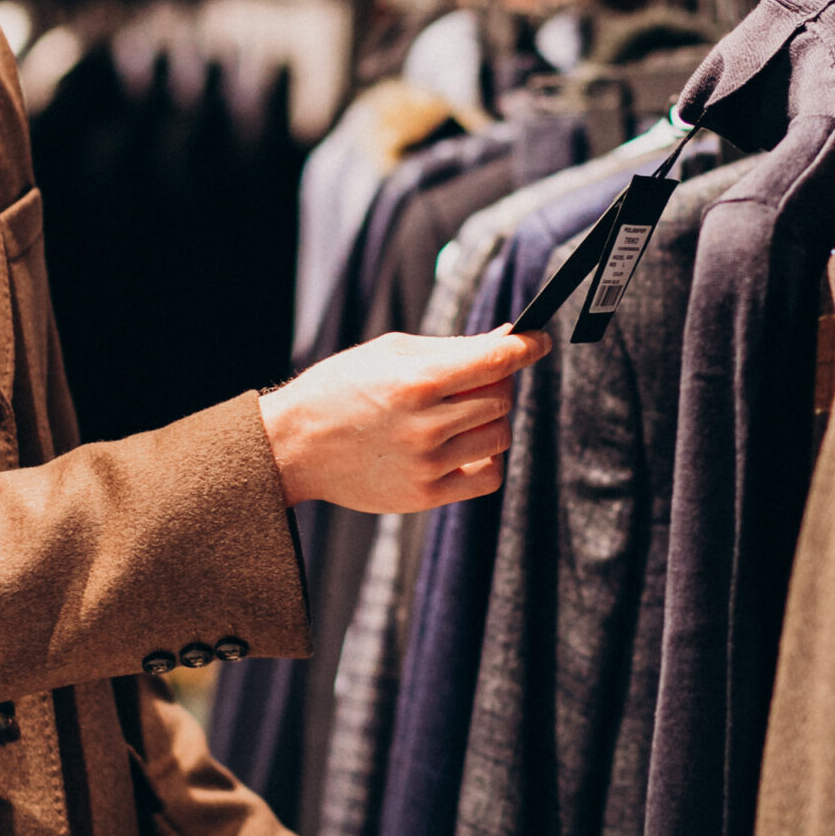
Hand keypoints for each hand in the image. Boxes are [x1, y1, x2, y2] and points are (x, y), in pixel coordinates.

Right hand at [260, 328, 548, 512]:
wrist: (295, 446)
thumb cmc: (342, 388)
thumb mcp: (390, 352)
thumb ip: (452, 347)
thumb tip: (507, 340)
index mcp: (416, 381)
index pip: (496, 361)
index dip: (527, 346)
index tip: (539, 340)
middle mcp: (425, 425)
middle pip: (502, 398)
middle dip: (500, 381)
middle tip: (479, 377)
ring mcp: (427, 464)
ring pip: (499, 436)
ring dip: (492, 419)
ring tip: (463, 412)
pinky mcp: (425, 495)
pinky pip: (488, 478)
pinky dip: (489, 460)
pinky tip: (466, 445)